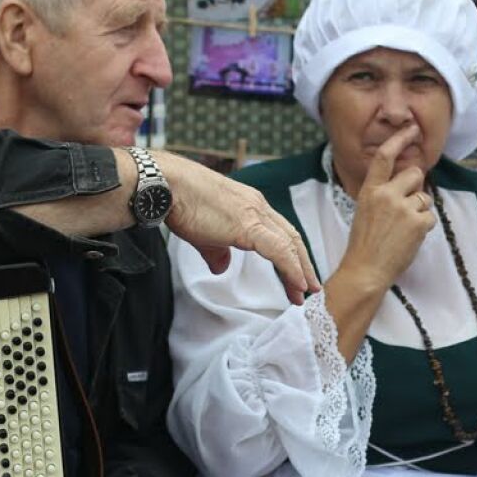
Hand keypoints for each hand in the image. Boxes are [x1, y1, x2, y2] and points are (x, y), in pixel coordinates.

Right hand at [151, 151, 319, 304]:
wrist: (168, 185)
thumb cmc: (180, 203)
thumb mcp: (203, 234)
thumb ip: (216, 251)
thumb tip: (221, 267)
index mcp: (249, 206)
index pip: (279, 232)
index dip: (291, 255)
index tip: (296, 276)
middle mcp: (258, 206)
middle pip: (290, 238)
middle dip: (302, 264)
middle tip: (308, 287)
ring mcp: (255, 213)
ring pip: (290, 244)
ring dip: (301, 269)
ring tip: (306, 291)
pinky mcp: (248, 225)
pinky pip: (279, 250)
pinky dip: (291, 268)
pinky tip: (297, 284)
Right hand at [337, 127, 434, 293]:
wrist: (366, 270)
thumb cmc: (365, 244)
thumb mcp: (366, 210)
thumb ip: (383, 194)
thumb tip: (408, 184)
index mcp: (370, 190)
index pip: (384, 157)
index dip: (399, 139)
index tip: (411, 129)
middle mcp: (386, 194)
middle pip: (415, 174)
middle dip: (417, 187)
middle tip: (408, 207)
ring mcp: (403, 207)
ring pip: (425, 198)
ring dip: (419, 211)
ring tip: (403, 229)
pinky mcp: (417, 222)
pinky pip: (430, 217)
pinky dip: (424, 227)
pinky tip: (410, 238)